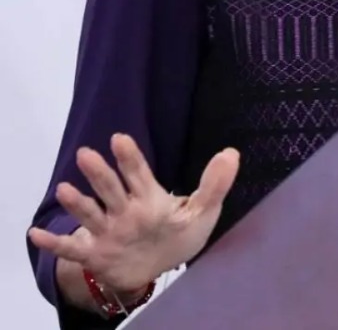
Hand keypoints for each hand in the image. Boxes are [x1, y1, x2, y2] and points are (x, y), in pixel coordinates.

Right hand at [27, 134, 238, 293]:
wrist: (155, 269)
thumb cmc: (176, 235)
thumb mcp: (201, 212)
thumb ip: (215, 185)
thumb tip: (232, 152)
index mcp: (149, 198)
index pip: (138, 175)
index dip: (130, 158)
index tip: (120, 138)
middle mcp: (124, 211)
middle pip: (110, 189)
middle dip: (99, 174)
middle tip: (86, 154)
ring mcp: (108, 232)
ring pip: (91, 214)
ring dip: (77, 203)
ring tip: (65, 189)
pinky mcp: (96, 254)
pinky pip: (72, 250)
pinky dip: (55, 244)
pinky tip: (35, 235)